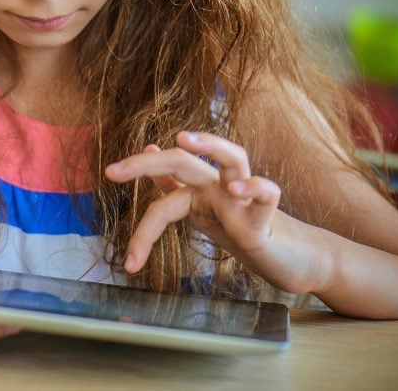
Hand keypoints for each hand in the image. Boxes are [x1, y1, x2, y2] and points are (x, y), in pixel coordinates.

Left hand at [104, 131, 323, 293]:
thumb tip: (150, 151)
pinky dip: (255, 188)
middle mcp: (220, 185)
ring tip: (180, 139)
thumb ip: (175, 186)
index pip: (163, 173)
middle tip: (113, 171)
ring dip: (210, 143)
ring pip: (234, 157)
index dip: (136, 172)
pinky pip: (268, 193)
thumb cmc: (243, 230)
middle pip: (184, 159)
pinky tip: (238, 191)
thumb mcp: (201, 210)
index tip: (108, 175)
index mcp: (200, 186)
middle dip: (146, 163)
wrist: (290, 258)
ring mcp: (245, 198)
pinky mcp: (267, 219)